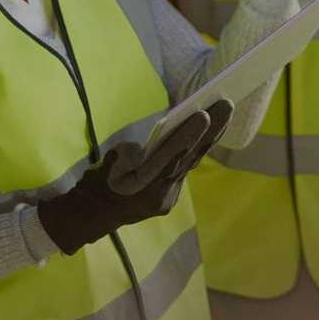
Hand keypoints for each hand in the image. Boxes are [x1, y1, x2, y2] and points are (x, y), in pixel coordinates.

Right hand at [36, 100, 230, 254]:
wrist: (92, 216)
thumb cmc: (97, 183)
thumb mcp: (106, 164)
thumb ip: (128, 154)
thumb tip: (150, 147)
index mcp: (140, 184)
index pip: (169, 157)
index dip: (187, 136)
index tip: (203, 114)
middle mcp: (160, 193)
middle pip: (188, 158)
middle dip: (210, 130)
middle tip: (227, 104)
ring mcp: (168, 197)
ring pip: (191, 163)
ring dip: (209, 137)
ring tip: (225, 110)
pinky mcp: (170, 197)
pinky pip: (186, 169)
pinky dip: (197, 148)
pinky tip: (212, 129)